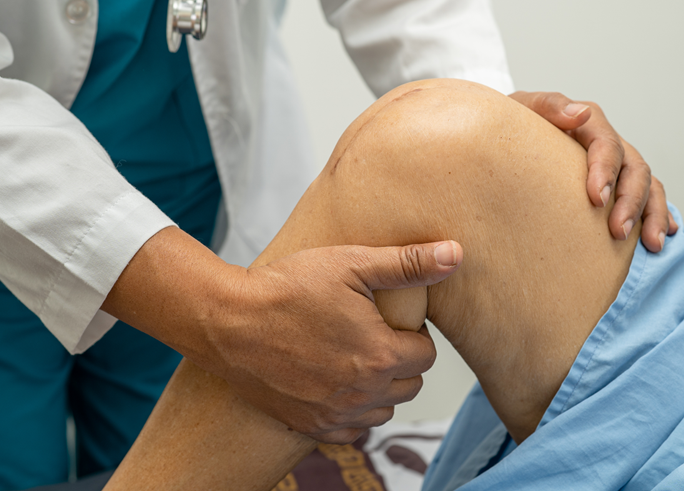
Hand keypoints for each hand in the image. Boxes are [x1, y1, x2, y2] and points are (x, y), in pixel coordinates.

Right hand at [103, 228, 462, 444]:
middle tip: (370, 333)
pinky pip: (351, 430)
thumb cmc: (287, 288)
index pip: (427, 355)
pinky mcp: (310, 426)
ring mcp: (335, 414)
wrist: (227, 322)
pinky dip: (350, 411)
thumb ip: (407, 264)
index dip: (411, 333)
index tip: (387, 317)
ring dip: (377, 388)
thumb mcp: (351, 264)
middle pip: (409, 385)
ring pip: (382, 410)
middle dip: (399, 360)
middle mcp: (362, 394)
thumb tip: (456, 254)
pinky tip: (332, 381)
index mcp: (380, 355)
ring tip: (351, 355)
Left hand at [508, 91, 676, 250]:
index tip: (597, 199)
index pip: (606, 144)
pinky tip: (656, 239)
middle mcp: (608, 143)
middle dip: (631, 201)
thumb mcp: (522, 108)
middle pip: (634, 168)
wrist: (506, 141)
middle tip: (617, 232)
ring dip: (651, 214)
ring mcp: (616, 165)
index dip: (606, 170)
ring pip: (647, 185)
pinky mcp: (618, 185)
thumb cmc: (512, 127)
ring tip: (651, 244)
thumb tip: (579, 113)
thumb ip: (548, 105)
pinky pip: (648, 197)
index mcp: (587, 123)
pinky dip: (657, 216)